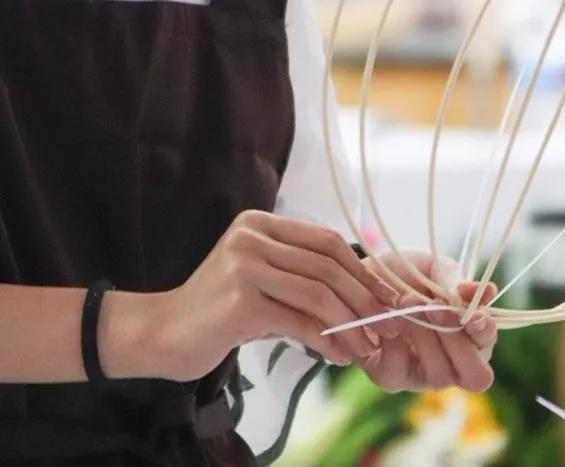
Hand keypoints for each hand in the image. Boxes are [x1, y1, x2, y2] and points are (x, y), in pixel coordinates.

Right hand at [139, 211, 399, 381]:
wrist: (161, 334)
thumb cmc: (220, 311)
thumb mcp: (263, 279)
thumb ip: (303, 275)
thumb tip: (368, 290)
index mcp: (261, 223)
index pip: (327, 241)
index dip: (363, 269)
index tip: (388, 297)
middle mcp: (252, 237)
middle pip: (327, 266)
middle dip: (365, 298)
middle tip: (387, 325)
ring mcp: (243, 267)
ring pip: (318, 294)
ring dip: (351, 324)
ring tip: (368, 346)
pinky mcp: (240, 302)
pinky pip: (299, 322)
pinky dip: (327, 340)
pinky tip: (339, 356)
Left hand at [356, 250, 498, 392]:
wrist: (363, 277)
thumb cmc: (408, 275)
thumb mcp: (433, 270)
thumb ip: (457, 282)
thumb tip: (486, 291)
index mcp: (471, 335)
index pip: (488, 345)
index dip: (485, 332)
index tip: (475, 313)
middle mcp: (453, 362)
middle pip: (474, 374)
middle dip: (455, 339)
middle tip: (434, 306)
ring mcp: (423, 376)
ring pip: (438, 373)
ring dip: (422, 334)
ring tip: (405, 301)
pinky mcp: (391, 378)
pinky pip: (399, 368)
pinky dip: (393, 340)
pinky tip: (386, 317)